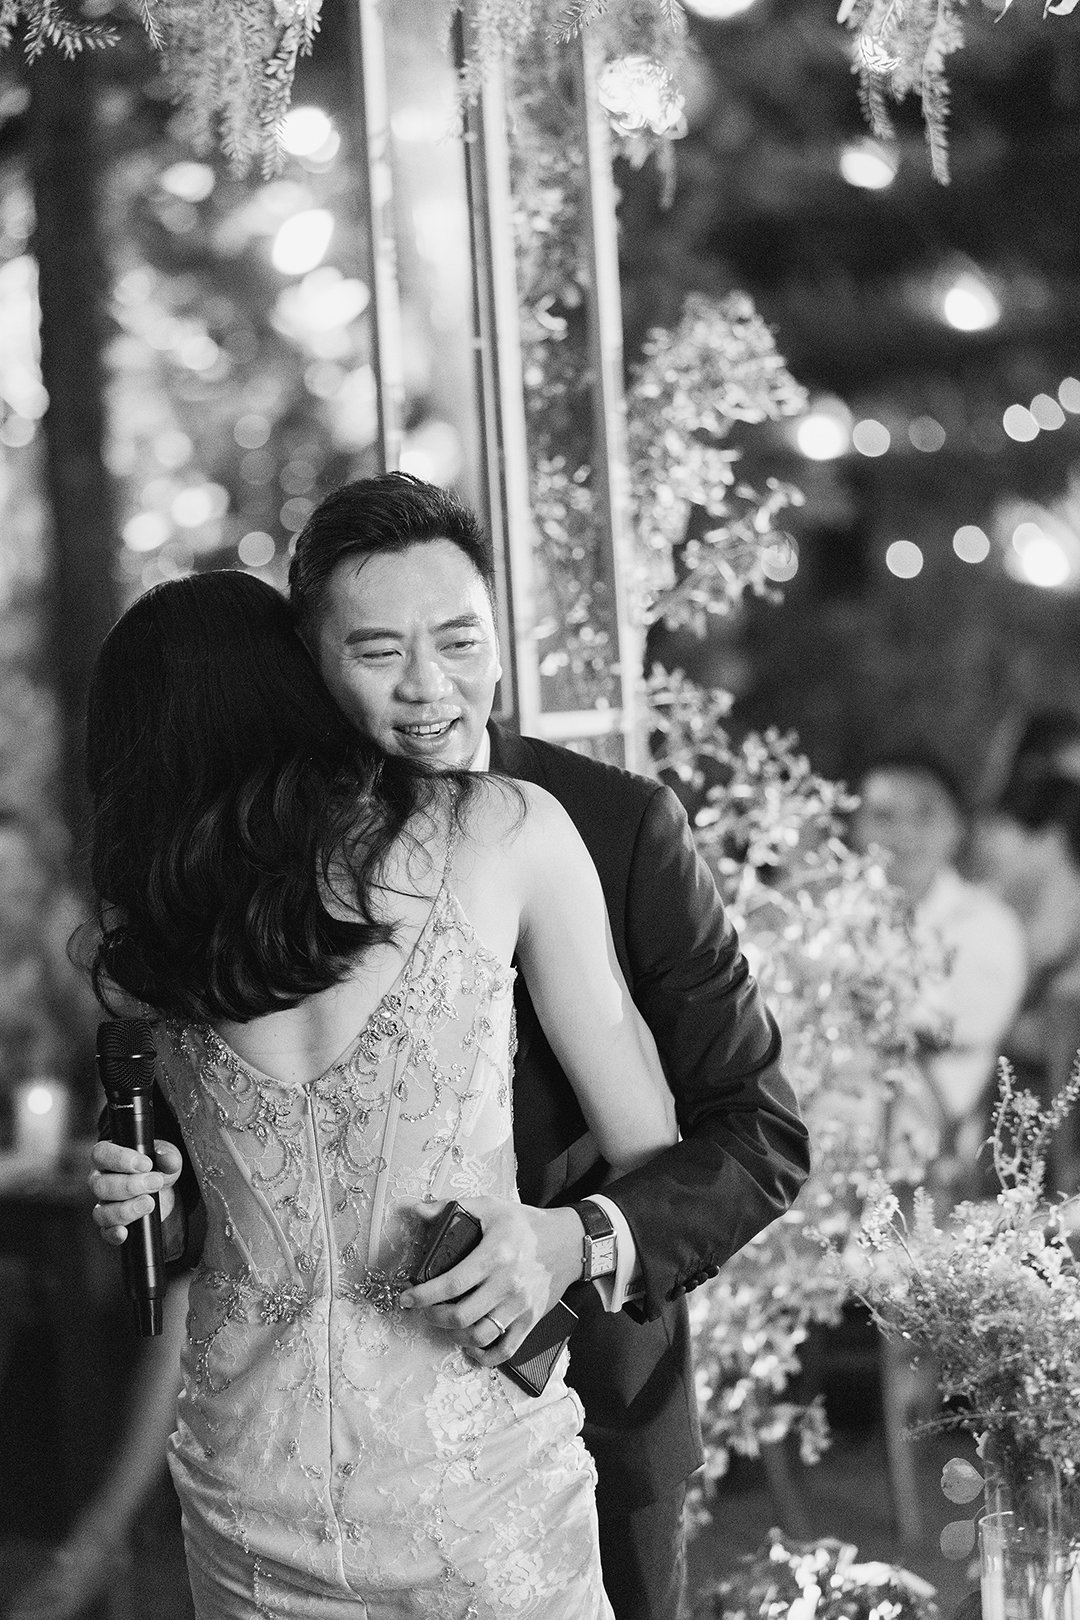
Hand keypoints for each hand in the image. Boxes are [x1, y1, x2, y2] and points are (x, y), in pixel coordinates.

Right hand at [88, 1138, 182, 1248]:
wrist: (165, 1190)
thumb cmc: (158, 1167)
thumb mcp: (166, 1157)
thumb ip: (168, 1156)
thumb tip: (169, 1161)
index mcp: (107, 1158)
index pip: (100, 1154)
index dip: (120, 1159)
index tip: (146, 1164)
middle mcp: (100, 1181)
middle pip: (100, 1186)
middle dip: (130, 1186)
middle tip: (156, 1182)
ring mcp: (104, 1205)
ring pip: (101, 1212)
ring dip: (127, 1209)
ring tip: (150, 1202)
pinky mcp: (112, 1225)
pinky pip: (105, 1233)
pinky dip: (114, 1234)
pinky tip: (125, 1232)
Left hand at [398, 1197, 582, 1364]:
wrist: (569, 1240)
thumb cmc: (525, 1224)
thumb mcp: (489, 1206)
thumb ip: (448, 1208)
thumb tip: (413, 1209)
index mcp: (495, 1255)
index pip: (451, 1284)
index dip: (423, 1296)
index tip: (407, 1298)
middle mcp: (508, 1284)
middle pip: (462, 1316)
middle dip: (433, 1317)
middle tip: (423, 1310)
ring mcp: (520, 1306)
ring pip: (481, 1336)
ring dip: (455, 1335)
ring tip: (445, 1323)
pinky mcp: (530, 1320)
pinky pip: (506, 1350)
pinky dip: (484, 1356)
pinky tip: (470, 1347)